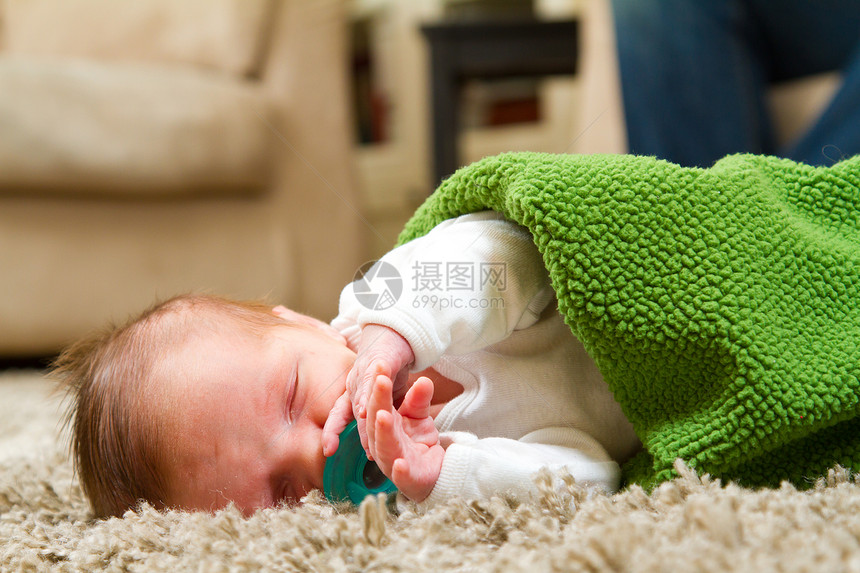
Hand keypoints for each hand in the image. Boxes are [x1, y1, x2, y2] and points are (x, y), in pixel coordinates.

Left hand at [322, 324, 414, 456]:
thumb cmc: (389, 367)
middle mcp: (353, 383)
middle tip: (342, 452)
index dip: (333, 431)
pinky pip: (371, 378)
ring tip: (361, 438)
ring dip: (359, 418)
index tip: (328, 451)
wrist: (396, 334)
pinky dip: (367, 394)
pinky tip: (365, 409)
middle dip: (341, 430)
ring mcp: (364, 372)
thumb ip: (381, 411)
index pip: (339, 415)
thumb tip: (381, 435)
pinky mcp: (379, 361)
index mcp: (354, 392)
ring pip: (358, 397)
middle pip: (346, 411)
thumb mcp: (386, 394)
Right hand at [366, 374, 443, 501]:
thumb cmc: (417, 440)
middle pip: (374, 420)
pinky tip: (401, 464)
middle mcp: (380, 443)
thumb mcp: (419, 414)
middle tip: (381, 380)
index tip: (381, 366)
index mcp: (381, 424)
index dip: (376, 386)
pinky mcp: (408, 481)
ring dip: (382, 431)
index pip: (374, 403)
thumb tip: (424, 381)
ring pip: (383, 446)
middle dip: (377, 401)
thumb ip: (419, 399)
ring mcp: (391, 463)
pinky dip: (399, 470)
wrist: (434, 472)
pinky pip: (401, 476)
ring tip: (384, 415)